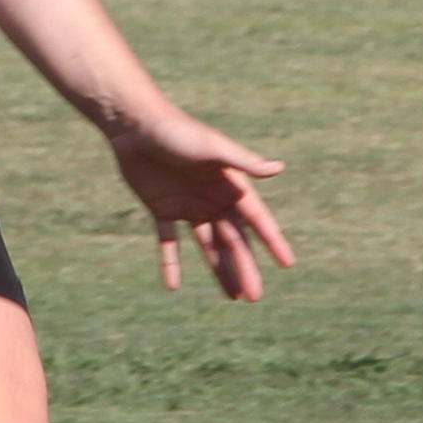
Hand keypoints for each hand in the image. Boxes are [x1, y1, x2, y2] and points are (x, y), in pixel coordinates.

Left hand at [109, 110, 295, 300]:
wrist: (135, 124)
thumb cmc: (178, 130)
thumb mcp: (212, 147)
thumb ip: (243, 161)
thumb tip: (279, 169)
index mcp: (230, 184)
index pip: (256, 219)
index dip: (272, 241)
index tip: (288, 263)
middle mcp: (213, 198)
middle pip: (233, 240)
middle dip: (244, 267)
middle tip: (253, 297)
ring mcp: (188, 205)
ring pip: (208, 245)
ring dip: (219, 270)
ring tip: (233, 297)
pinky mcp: (162, 208)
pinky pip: (169, 241)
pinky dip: (171, 262)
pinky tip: (173, 286)